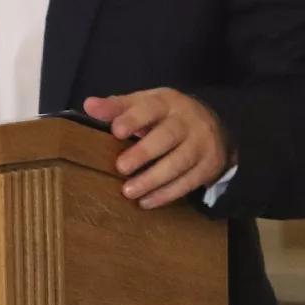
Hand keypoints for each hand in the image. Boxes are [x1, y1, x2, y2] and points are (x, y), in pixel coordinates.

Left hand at [83, 88, 233, 209]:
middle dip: (144, 152)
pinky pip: (188, 183)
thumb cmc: (167, 116)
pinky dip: (166, 194)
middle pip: (167, 136)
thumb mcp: (145, 104)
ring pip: (178, 163)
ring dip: (152, 179)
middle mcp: (187, 122)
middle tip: (120, 167)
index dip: (133, 119)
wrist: (215, 127)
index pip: (151, 107)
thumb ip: (117, 107)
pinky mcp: (207, 167)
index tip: (116, 131)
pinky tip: (146, 201)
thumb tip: (89, 105)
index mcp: (167, 102)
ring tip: (128, 191)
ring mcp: (200, 145)